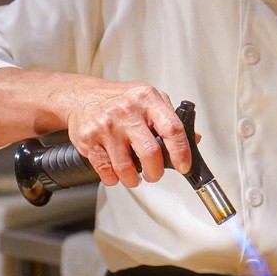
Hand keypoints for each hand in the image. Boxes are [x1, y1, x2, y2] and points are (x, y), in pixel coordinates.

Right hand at [59, 78, 191, 187]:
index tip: (184, 166)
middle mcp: (127, 111)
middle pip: (150, 153)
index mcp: (147, 99)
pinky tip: (116, 171)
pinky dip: (114, 178)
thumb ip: (170, 118)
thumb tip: (194, 140)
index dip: (181, 152)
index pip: (172, 128)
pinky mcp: (89, 139)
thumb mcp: (149, 99)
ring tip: (134, 175)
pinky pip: (106, 171)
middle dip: (155, 172)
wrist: (82, 96)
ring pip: (126, 167)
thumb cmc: (120, 99)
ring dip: (133, 179)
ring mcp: (107, 125)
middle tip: (154, 174)